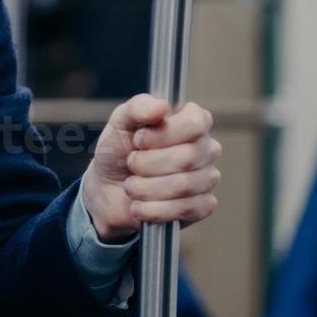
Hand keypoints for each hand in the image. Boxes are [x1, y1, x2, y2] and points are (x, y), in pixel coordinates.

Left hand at [81, 94, 220, 242]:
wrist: (108, 189)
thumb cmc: (118, 150)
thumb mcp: (120, 122)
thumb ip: (138, 107)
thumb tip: (162, 106)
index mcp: (193, 120)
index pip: (195, 123)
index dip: (162, 135)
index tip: (138, 139)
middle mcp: (206, 147)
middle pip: (187, 157)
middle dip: (146, 164)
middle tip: (131, 164)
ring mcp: (208, 177)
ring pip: (184, 185)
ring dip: (145, 188)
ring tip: (132, 185)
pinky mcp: (202, 206)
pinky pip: (185, 209)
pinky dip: (153, 210)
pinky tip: (139, 206)